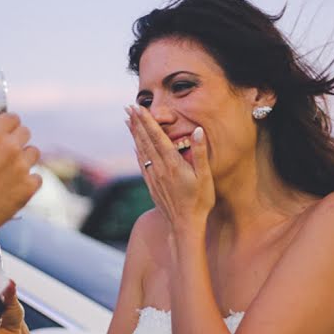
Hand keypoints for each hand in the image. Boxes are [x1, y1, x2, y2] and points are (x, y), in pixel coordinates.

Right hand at [0, 113, 41, 225]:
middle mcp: (11, 148)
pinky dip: (29, 179)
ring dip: (25, 157)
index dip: (8, 122)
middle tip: (8, 146)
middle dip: (17, 137)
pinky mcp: (28, 186)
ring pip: (34, 153)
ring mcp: (22, 167)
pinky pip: (37, 177)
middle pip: (25, 132)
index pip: (11, 117)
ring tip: (13, 166)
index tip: (5, 127)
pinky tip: (17, 183)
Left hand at [126, 105, 214, 229]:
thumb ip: (200, 153)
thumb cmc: (200, 201)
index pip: (157, 137)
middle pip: (145, 141)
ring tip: (128, 121)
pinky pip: (142, 164)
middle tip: (128, 107)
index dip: (147, 121)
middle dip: (137, 123)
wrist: (185, 225)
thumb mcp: (205, 176)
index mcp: (173, 163)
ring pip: (141, 150)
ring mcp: (154, 177)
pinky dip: (137, 151)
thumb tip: (198, 131)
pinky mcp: (152, 185)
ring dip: (135, 134)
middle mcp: (159, 168)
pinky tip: (135, 146)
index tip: (138, 107)